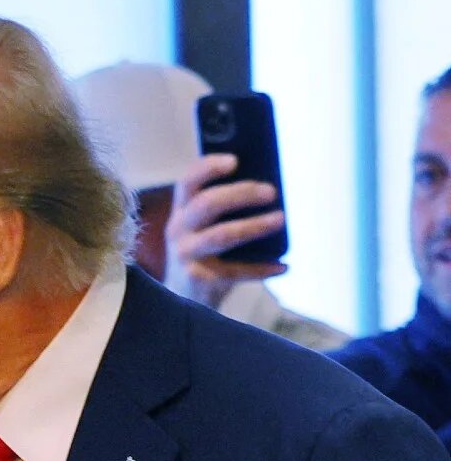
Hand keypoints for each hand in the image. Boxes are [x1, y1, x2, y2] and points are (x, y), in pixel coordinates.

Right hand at [163, 153, 287, 307]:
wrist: (182, 299)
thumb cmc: (203, 255)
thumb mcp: (202, 228)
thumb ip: (222, 209)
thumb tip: (266, 189)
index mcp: (181, 212)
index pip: (187, 182)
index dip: (208, 168)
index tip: (234, 160)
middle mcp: (178, 230)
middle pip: (207, 204)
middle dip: (240, 194)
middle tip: (271, 192)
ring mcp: (187, 255)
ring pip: (221, 235)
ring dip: (254, 226)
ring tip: (280, 219)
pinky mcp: (199, 279)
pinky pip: (236, 271)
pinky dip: (262, 268)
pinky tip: (283, 266)